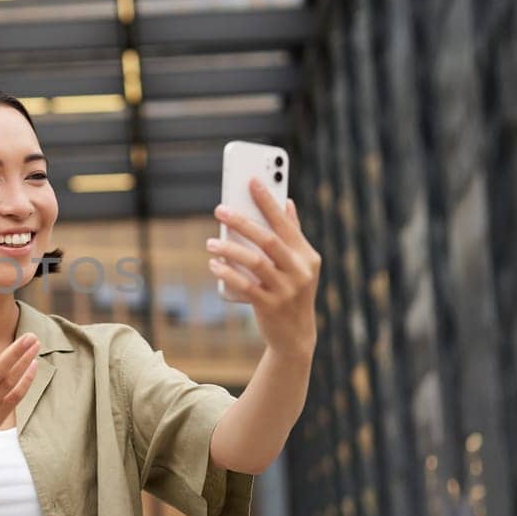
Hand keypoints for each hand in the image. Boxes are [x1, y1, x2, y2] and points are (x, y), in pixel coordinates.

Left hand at [208, 177, 322, 359]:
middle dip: (243, 221)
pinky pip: (245, 286)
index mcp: (307, 255)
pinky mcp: (271, 306)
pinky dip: (228, 274)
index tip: (251, 180)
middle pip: (268, 240)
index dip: (268, 201)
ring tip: (210, 243)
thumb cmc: (292, 291)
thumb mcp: (298, 264)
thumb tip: (286, 201)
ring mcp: (287, 290)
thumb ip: (292, 234)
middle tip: (220, 210)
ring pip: (255, 262)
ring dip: (230, 249)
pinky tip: (214, 265)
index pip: (285, 223)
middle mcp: (300, 271)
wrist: (295, 335)